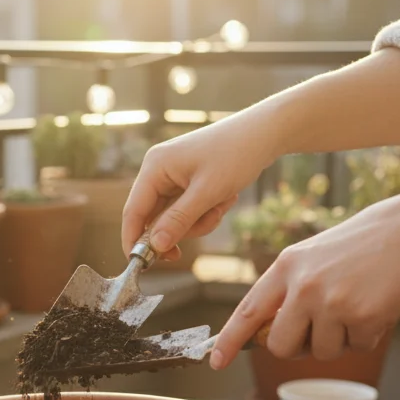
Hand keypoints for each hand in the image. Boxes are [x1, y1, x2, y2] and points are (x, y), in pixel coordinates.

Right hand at [122, 107, 282, 256]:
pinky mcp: (188, 180)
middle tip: (210, 221)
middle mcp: (159, 171)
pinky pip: (189, 209)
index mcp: (155, 167)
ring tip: (223, 203)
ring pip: (175, 218)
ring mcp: (173, 176)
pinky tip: (226, 196)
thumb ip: (178, 221)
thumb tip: (154, 247)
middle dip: (184, 227)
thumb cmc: (236, 154)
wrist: (265, 132)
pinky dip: (207, 210)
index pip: (133, 212)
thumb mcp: (207, 193)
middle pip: (156, 218)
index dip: (134, 241)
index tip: (142, 266)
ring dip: (200, 220)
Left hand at [209, 195, 399, 368]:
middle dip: (300, 348)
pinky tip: (379, 306)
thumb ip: (292, 289)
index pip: (248, 310)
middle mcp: (302, 286)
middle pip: (282, 346)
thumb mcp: (315, 256)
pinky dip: (370, 335)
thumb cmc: (367, 243)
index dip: (230, 339)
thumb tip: (276, 333)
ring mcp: (331, 303)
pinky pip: (358, 347)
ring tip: (359, 304)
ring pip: (323, 352)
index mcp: (286, 267)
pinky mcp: (361, 318)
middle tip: (323, 329)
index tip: (216, 360)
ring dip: (342, 340)